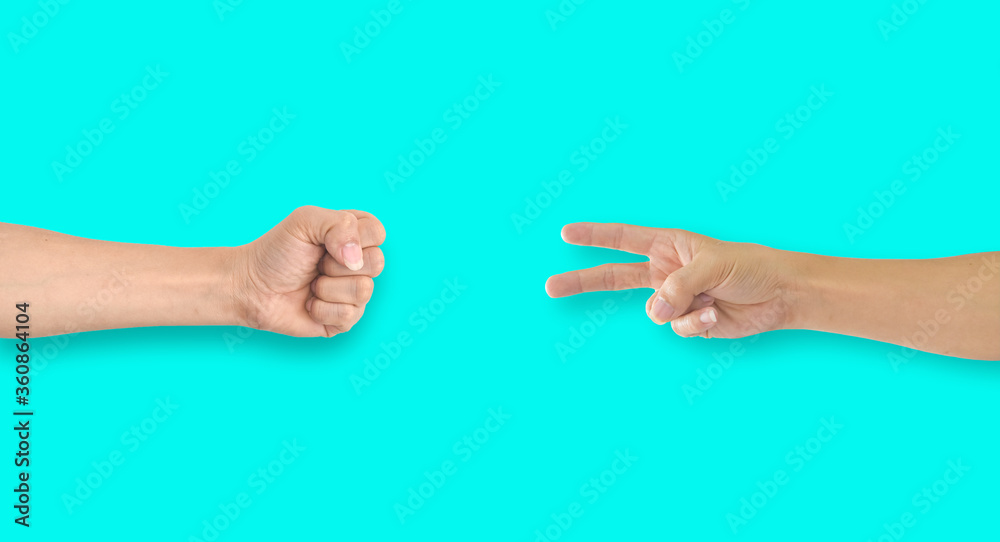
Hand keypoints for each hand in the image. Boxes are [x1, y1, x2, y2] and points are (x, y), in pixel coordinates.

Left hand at [233, 206, 385, 337]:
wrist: (250, 287)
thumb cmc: (276, 252)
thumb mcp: (304, 221)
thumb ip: (339, 224)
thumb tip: (356, 260)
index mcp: (353, 236)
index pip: (377, 233)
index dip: (352, 238)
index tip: (324, 241)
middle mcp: (358, 264)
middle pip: (376, 263)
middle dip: (337, 264)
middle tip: (316, 264)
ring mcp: (353, 293)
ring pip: (364, 291)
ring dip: (327, 288)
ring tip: (311, 284)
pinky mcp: (344, 319)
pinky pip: (349, 315)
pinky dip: (321, 309)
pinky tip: (309, 303)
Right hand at [545, 223, 795, 338]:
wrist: (779, 296)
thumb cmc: (750, 267)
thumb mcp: (713, 265)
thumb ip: (678, 285)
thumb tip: (654, 311)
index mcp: (668, 245)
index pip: (623, 239)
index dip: (594, 236)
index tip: (565, 234)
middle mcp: (665, 271)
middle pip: (613, 278)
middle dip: (582, 282)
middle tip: (549, 286)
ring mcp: (674, 299)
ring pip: (656, 312)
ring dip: (682, 308)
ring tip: (711, 297)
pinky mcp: (688, 322)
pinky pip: (677, 329)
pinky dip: (697, 323)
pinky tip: (718, 312)